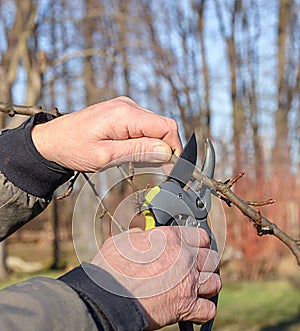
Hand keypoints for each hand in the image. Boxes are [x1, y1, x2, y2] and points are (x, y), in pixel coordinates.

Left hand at [31, 96, 182, 171]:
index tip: (172, 169)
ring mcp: (125, 108)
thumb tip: (166, 151)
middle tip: (157, 171)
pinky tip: (133, 154)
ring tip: (139, 163)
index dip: (174, 148)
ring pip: (155, 128)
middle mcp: (128, 106)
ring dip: (154, 147)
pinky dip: (145, 142)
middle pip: (163, 127)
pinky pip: (144, 127)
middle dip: (165, 150)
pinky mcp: (122, 113)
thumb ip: (138, 152)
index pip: (166, 127)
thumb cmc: (74, 148)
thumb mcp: (106, 156)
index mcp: (125, 114)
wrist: (52, 140)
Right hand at [91, 227, 220, 330]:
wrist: (106, 299)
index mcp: (169, 239)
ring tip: (198, 291)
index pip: (201, 236)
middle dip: (207, 265)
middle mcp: (184, 258)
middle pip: (212, 259)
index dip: (199, 244)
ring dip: (208, 287)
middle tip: (198, 271)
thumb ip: (138, 236)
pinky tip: (195, 312)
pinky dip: (204, 312)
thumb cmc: (109, 271)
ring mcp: (188, 283)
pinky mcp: (186, 307)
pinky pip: (209, 310)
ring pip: (215, 283)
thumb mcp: (122, 242)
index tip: (197, 249)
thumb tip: (141, 234)